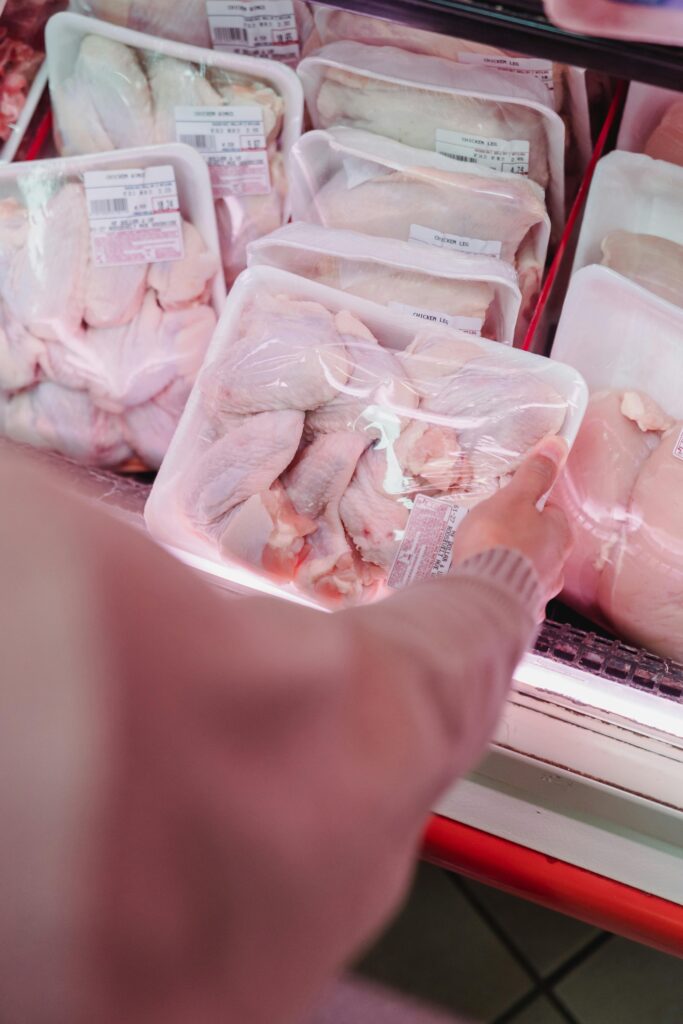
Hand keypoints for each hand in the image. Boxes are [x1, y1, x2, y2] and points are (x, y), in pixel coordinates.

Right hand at [451, 435, 572, 605]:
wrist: (480, 596)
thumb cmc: (498, 544)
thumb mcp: (514, 498)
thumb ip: (534, 474)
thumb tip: (557, 446)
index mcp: (559, 535)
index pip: (551, 511)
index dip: (529, 503)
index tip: (510, 500)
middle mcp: (556, 565)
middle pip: (538, 541)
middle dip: (517, 534)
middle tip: (489, 527)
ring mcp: (538, 589)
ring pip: (524, 568)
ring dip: (507, 562)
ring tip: (479, 555)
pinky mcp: (517, 607)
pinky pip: (509, 590)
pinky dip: (497, 583)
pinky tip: (480, 578)